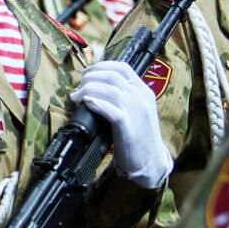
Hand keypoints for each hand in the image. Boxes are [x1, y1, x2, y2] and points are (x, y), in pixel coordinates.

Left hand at [71, 60, 171, 187]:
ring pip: (109, 89)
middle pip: (112, 76)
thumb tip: (97, 87)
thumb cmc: (139, 137)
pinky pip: (110, 109)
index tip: (88, 73)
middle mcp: (141, 97)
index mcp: (144, 91)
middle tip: (78, 88)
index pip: (122, 67)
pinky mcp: (128, 125)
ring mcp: (136, 110)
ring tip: (77, 97)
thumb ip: (123, 97)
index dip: (101, 66)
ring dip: (88, 90)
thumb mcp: (136, 111)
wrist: (151, 161)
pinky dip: (96, 103)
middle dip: (90, 78)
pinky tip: (86, 103)